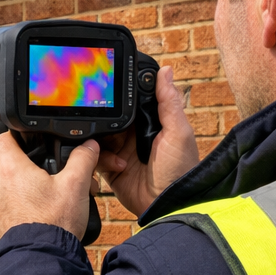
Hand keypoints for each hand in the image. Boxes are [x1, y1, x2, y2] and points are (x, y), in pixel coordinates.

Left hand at [0, 133, 100, 240]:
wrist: (42, 259)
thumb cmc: (55, 222)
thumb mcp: (76, 185)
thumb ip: (82, 159)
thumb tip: (89, 146)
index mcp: (12, 170)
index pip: (4, 139)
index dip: (16, 136)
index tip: (27, 140)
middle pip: (13, 168)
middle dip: (34, 172)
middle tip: (56, 181)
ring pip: (12, 191)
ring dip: (30, 193)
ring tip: (54, 203)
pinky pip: (10, 210)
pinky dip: (24, 211)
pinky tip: (44, 218)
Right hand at [95, 66, 199, 217]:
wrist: (168, 205)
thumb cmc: (180, 169)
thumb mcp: (178, 132)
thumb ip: (168, 102)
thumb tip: (165, 70)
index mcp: (151, 122)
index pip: (130, 101)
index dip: (120, 95)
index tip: (109, 88)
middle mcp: (133, 134)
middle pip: (110, 116)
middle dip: (106, 117)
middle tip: (108, 122)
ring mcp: (120, 150)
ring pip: (99, 134)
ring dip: (103, 140)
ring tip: (117, 149)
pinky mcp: (110, 167)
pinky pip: (95, 155)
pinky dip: (102, 158)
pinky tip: (119, 165)